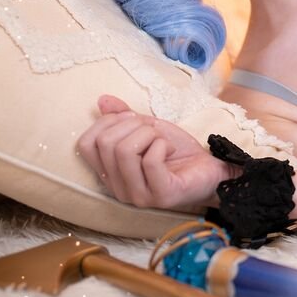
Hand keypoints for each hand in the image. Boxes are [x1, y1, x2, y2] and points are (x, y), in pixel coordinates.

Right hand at [77, 94, 234, 210]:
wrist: (211, 169)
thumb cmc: (178, 151)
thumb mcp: (149, 128)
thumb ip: (124, 117)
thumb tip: (102, 100)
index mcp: (109, 173)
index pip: (86, 144)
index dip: (107, 122)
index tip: (132, 120)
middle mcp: (117, 188)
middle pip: (106, 143)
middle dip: (133, 125)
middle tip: (153, 131)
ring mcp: (137, 196)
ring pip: (124, 150)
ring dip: (150, 134)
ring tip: (163, 141)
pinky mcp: (160, 196)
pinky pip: (150, 160)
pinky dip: (163, 144)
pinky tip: (171, 150)